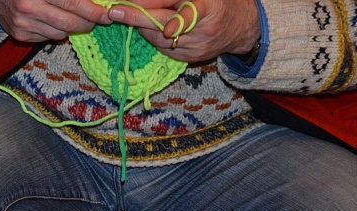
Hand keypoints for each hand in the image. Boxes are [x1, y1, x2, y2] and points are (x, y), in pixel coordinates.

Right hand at [0, 0, 111, 41]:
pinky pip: (47, 38)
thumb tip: (95, 1)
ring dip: (73, 28)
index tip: (107, 14)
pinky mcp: (19, 35)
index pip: (73, 3)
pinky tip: (55, 22)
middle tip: (98, 19)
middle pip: (68, 22)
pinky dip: (57, 31)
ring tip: (77, 19)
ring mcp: (22, 25)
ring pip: (60, 33)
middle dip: (88, 23)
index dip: (93, 11)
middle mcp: (28, 8)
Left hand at [109, 0, 260, 62]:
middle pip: (162, 24)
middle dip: (136, 17)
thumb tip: (143, 1)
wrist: (242, 26)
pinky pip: (162, 48)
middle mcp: (201, 28)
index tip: (143, 12)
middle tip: (115, 11)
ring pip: (158, 38)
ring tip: (132, 14)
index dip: (164, 14)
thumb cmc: (218, 2)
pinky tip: (154, 28)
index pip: (183, 12)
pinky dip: (154, 37)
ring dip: (143, 26)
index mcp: (208, 6)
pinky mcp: (189, 59)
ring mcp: (195, 46)